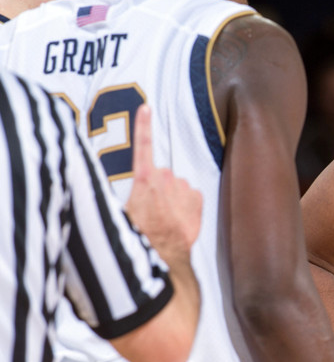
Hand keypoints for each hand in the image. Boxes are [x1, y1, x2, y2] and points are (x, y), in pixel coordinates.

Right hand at [124, 105, 201, 257]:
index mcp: (144, 178)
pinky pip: (190, 195)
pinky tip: (178, 218)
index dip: (143, 125)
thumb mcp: (120, 213)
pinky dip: (186, 204)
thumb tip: (106, 188)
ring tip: (164, 217)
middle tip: (151, 210)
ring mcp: (184, 187)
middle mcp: (165, 178)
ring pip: (176, 185)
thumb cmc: (140, 235)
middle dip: (157, 187)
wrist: (165, 254)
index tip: (145, 107)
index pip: (142, 146)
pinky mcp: (198, 197)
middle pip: (160, 175)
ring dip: (172, 196)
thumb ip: (121, 194)